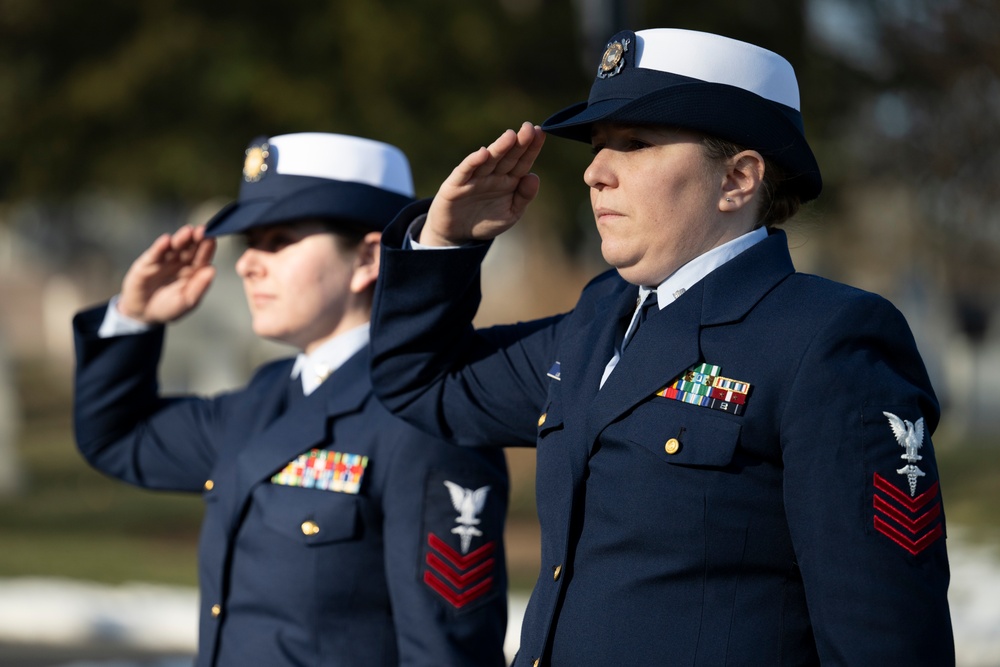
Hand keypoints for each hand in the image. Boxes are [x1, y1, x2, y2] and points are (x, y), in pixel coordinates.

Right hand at [117, 225, 216, 323]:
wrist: (144, 313)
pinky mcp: (147, 263)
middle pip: (189, 248)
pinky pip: (155, 254)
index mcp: (193, 272)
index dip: (207, 248)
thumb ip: (199, 287)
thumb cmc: (169, 308)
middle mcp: (180, 263)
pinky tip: (166, 240)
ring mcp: (164, 261)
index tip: (213, 239)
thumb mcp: (186, 302)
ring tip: (188, 232)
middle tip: (203, 230)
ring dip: (181, 239)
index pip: (202, 258)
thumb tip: (212, 270)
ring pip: (174, 248)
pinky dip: (160, 247)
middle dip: (196, 239)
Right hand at [420, 122, 544, 245]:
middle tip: (529, 127)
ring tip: (510, 135)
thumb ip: (523, 197)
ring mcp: (475, 178)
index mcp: (509, 180)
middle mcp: (493, 175)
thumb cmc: (486, 221)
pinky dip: (473, 161)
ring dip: (499, 148)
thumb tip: (534, 176)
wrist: (458, 234)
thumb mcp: (510, 214)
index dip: (532, 147)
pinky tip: (483, 153)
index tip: (540, 132)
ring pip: (489, 160)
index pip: (523, 161)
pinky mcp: (456, 184)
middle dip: (519, 142)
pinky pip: (466, 171)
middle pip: (508, 156)